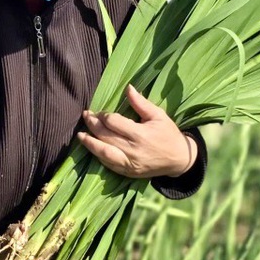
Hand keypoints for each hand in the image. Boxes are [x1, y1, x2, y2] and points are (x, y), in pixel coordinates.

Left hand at [77, 85, 196, 178]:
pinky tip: (92, 148)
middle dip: (93, 125)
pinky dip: (99, 156)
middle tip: (86, 116)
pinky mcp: (128, 172)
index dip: (104, 116)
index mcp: (141, 134)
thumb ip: (141, 103)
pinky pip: (109, 165)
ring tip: (80, 135)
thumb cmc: (169, 134)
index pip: (115, 123)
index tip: (101, 112)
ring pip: (104, 153)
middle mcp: (133, 150)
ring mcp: (129, 163)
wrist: (179, 159)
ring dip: (90, 143)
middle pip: (106, 136)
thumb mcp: (158, 115)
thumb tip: (128, 87)